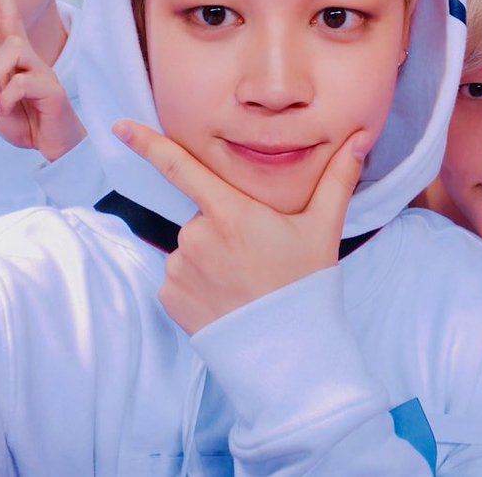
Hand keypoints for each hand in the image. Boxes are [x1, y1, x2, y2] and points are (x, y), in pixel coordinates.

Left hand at [0, 0, 85, 160]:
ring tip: (4, 102)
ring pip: (6, 52)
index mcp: (6, 63)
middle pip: (10, 17)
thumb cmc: (28, 124)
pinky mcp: (48, 85)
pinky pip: (16, 85)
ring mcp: (38, 69)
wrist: (55, 146)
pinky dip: (8, 103)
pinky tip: (14, 113)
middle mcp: (23, 59)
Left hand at [114, 121, 371, 334]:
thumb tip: (361, 139)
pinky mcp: (169, 298)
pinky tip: (226, 299)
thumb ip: (338, 179)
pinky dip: (198, 285)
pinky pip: (179, 279)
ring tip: (244, 283)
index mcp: (230, 212)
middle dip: (224, 229)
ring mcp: (181, 269)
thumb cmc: (306, 286)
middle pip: (202, 217)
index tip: (120, 128)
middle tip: (256, 257)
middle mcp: (197, 236)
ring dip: (211, 259)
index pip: (180, 168)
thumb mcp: (323, 228)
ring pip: (191, 249)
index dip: (148, 144)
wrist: (287, 354)